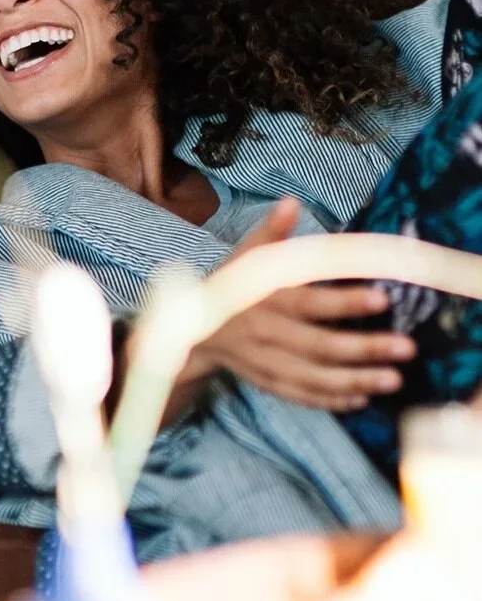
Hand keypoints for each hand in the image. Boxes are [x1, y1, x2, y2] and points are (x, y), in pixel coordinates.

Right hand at [188, 197, 416, 411]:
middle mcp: (264, 332)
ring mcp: (265, 361)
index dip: (345, 302)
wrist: (194, 330)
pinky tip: (360, 399)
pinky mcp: (266, 382)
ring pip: (313, 377)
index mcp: (263, 298)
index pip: (308, 302)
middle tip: (406, 347)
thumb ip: (272, 232)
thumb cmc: (231, 286)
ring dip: (356, 380)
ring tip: (394, 379)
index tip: (383, 300)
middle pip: (318, 345)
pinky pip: (300, 395)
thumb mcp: (246, 256)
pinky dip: (330, 400)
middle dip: (364, 348)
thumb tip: (291, 201)